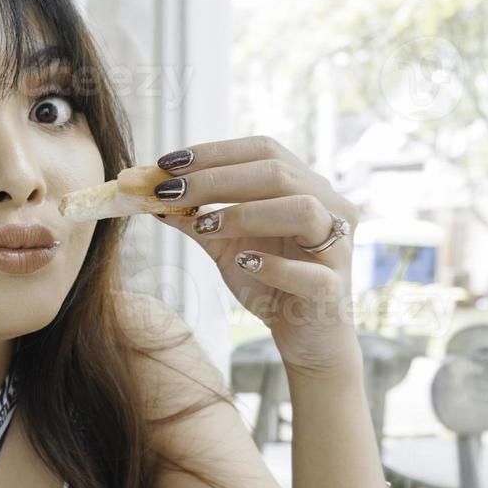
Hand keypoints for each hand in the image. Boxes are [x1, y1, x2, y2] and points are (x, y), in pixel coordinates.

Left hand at [132, 136, 361, 376]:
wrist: (304, 337)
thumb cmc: (270, 284)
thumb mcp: (225, 247)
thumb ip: (196, 220)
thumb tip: (151, 198)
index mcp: (305, 187)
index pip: (263, 150)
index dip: (215, 152)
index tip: (167, 162)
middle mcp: (329, 207)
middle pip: (278, 173)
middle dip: (215, 179)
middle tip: (169, 192)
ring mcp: (336, 247)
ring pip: (302, 209)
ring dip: (245, 214)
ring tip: (204, 227)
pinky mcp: (333, 288)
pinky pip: (309, 271)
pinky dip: (273, 265)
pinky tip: (243, 262)